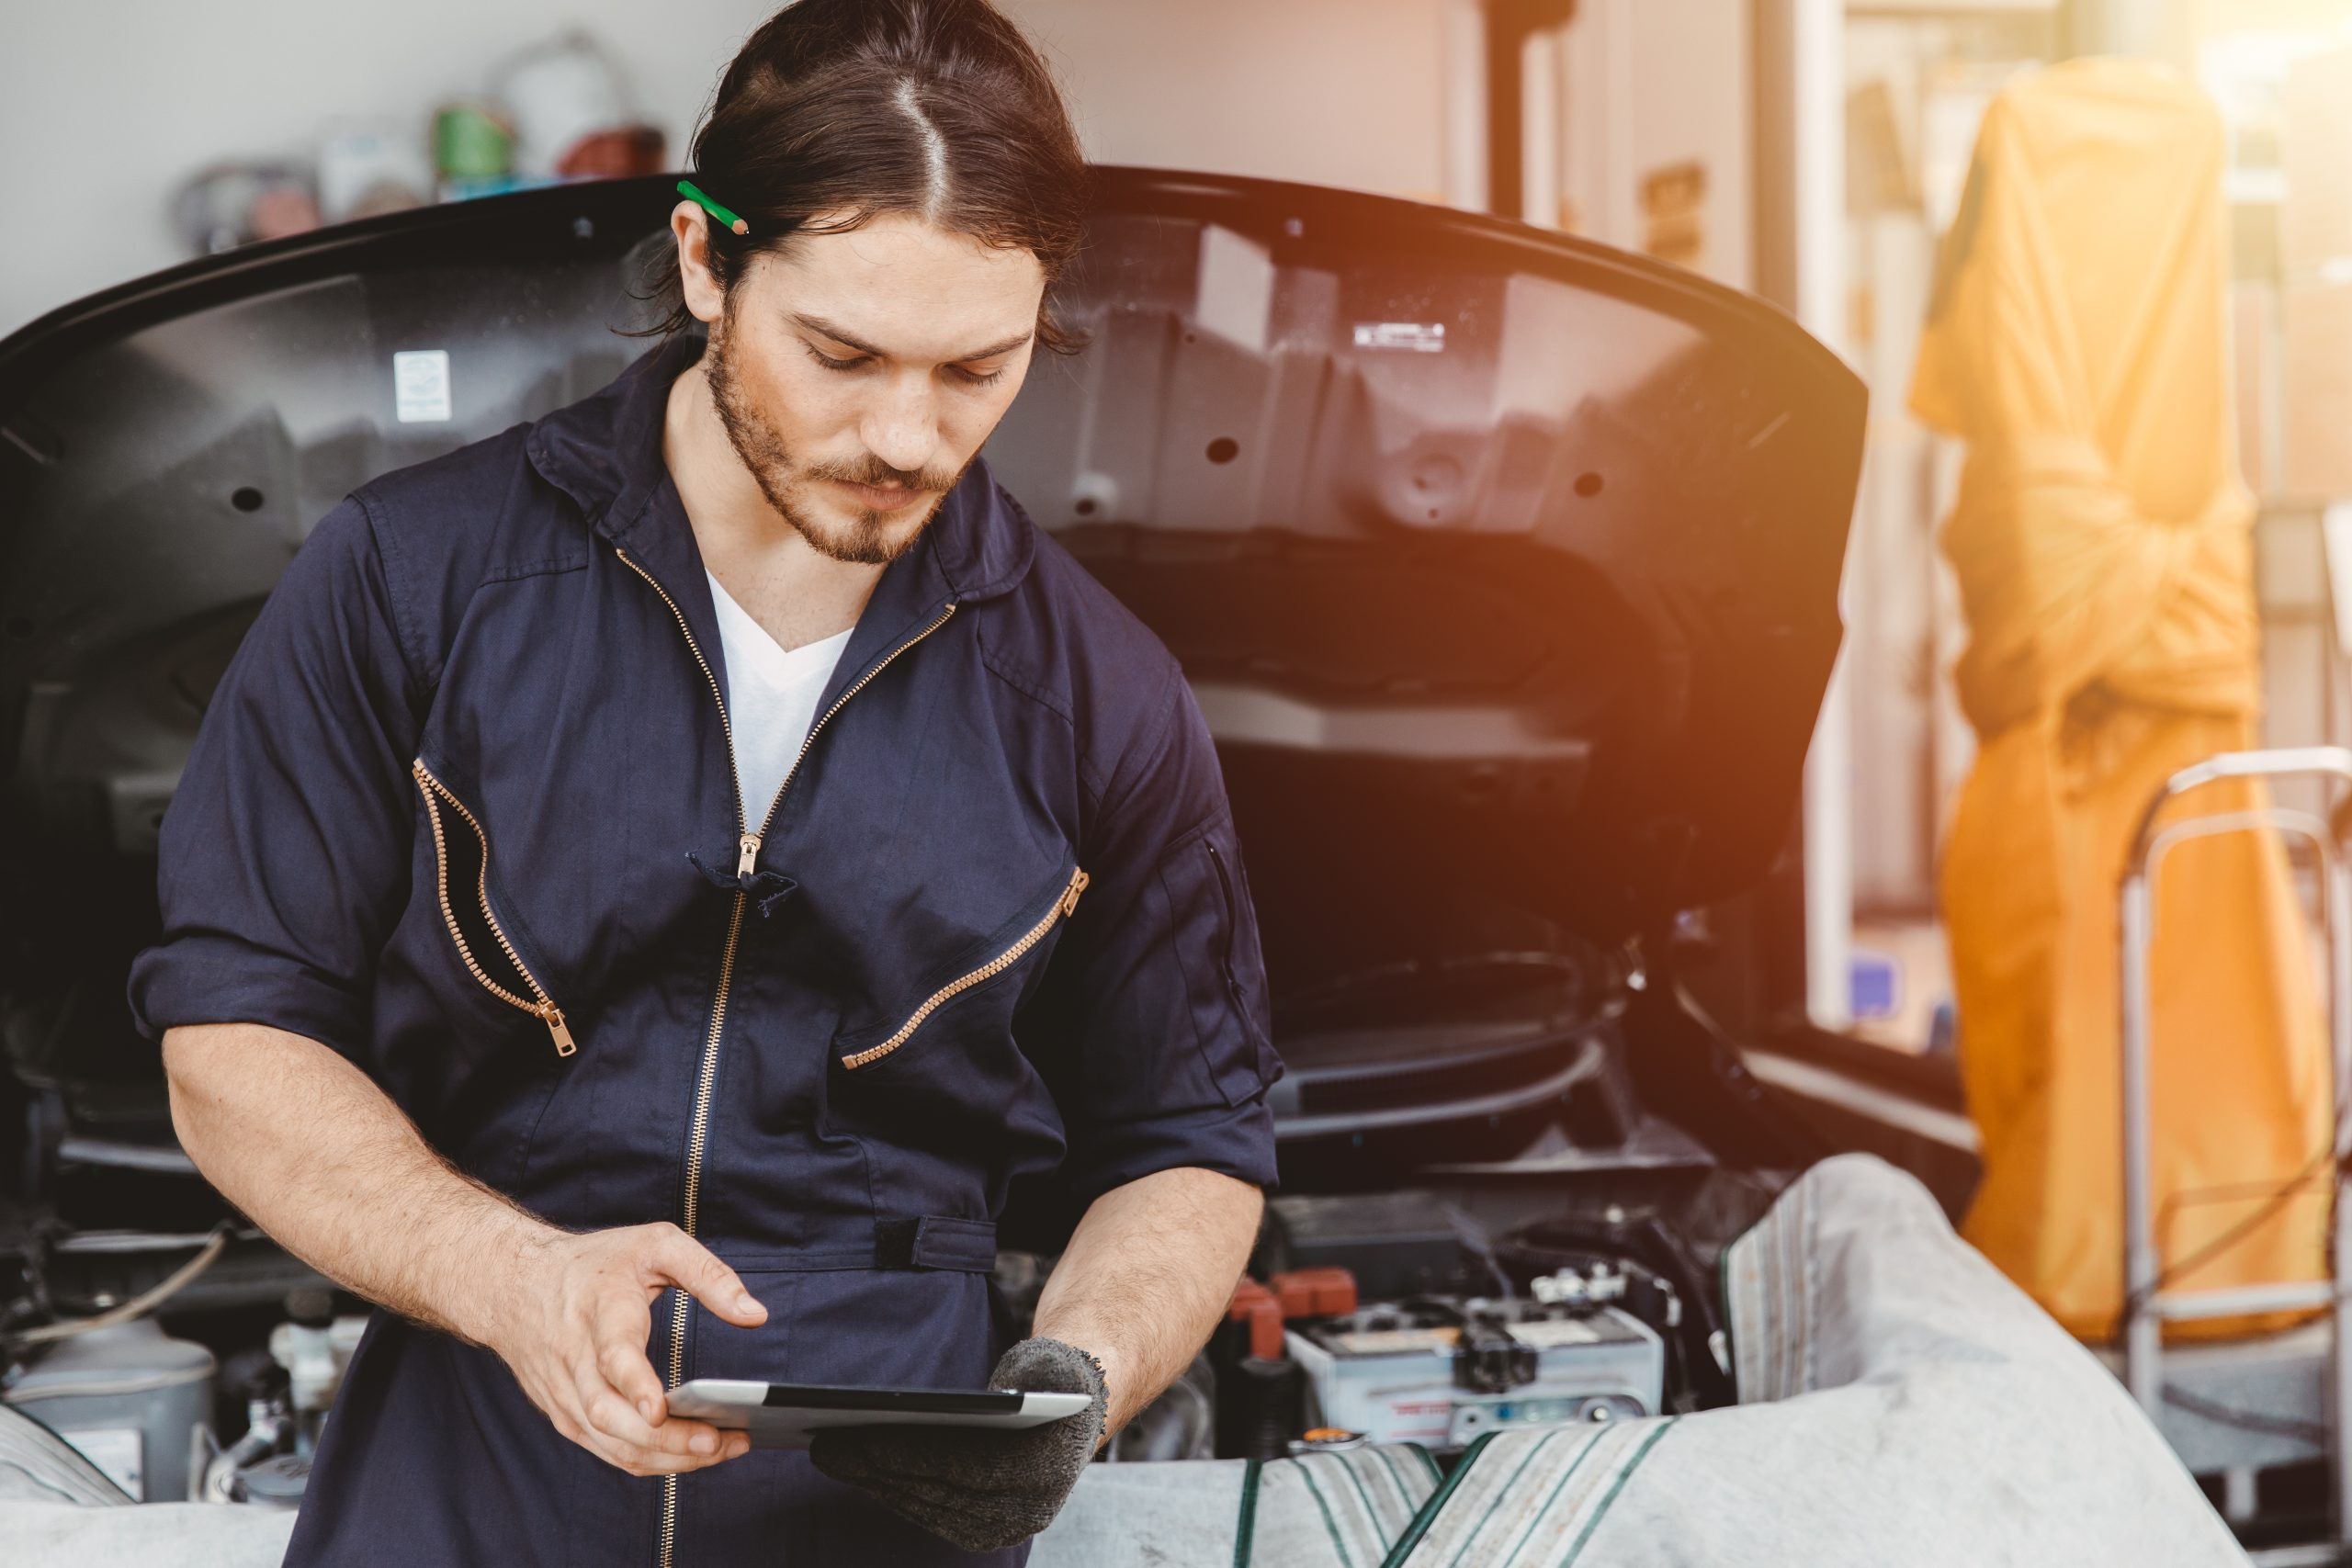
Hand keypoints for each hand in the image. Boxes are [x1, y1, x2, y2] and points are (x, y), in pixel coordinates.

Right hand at [483, 1221, 766, 1476]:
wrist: (513, 1283)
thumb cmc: (594, 1265)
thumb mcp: (656, 1244)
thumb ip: (709, 1275)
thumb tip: (756, 1314)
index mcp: (600, 1311)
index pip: (613, 1356)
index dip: (635, 1386)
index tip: (659, 1409)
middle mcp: (575, 1360)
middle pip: (614, 1417)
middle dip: (668, 1439)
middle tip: (720, 1441)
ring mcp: (565, 1395)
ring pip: (613, 1444)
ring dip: (667, 1457)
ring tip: (720, 1450)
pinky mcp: (565, 1416)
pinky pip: (607, 1451)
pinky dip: (648, 1460)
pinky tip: (687, 1454)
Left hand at [809, 1337, 1109, 1550]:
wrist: (1073, 1413)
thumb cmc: (1052, 1377)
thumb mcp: (1049, 1361)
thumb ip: (1037, 1373)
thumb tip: (1007, 1396)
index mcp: (1049, 1468)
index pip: (964, 1466)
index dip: (906, 1453)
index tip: (856, 1435)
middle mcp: (1030, 1510)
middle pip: (937, 1490)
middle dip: (875, 1468)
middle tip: (823, 1445)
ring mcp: (1008, 1527)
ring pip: (927, 1507)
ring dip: (874, 1484)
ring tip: (830, 1456)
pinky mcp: (986, 1532)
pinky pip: (929, 1514)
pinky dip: (892, 1493)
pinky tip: (858, 1471)